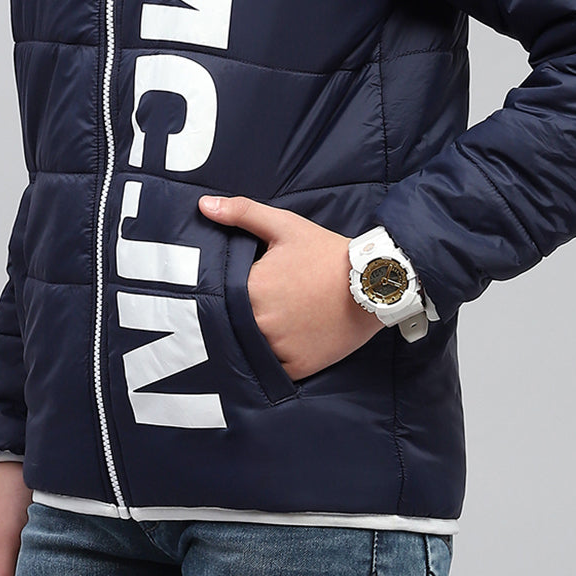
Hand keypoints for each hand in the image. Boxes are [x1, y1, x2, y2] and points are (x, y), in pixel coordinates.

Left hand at [198, 194, 381, 379]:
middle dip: (243, 313)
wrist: (372, 283)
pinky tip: (289, 339)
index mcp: (250, 288)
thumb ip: (241, 213)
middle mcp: (260, 323)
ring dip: (257, 337)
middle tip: (266, 301)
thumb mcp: (284, 225)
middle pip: (234, 323)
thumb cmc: (325, 252)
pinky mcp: (297, 368)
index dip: (228, 290)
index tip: (242, 285)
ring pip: (251, 348)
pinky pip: (273, 369)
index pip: (220, 295)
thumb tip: (204, 205)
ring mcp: (279, 348)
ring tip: (278, 319)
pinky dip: (276, 357)